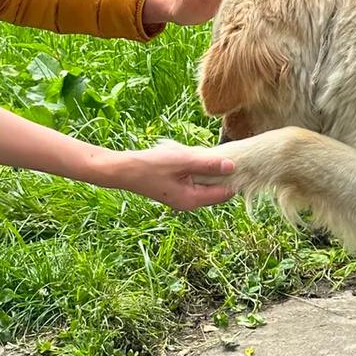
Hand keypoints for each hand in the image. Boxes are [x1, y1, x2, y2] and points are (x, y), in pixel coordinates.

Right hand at [108, 140, 237, 210]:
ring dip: (200, 165)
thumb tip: (233, 166)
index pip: (225, 193)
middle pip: (215, 187)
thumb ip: (208, 164)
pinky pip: (191, 177)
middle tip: (204, 152)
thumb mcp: (183, 161)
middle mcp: (189, 202)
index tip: (233, 159)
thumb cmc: (150, 166)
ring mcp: (181, 196)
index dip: (232, 177)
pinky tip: (179, 155)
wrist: (122, 170)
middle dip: (214, 169)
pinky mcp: (174, 189)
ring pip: (202, 180)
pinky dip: (190, 166)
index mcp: (193, 200)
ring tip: (186, 153)